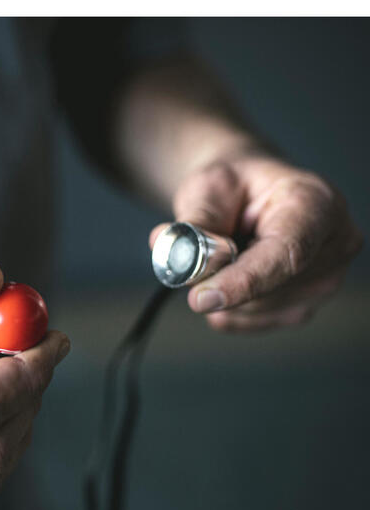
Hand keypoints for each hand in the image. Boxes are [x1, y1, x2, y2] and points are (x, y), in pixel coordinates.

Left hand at [149, 156, 362, 331]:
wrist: (246, 195)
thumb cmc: (233, 186)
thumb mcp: (207, 188)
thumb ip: (195, 222)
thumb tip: (175, 254)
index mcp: (316, 204)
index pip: (288, 254)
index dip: (244, 281)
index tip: (201, 297)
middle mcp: (333, 245)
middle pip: (268, 290)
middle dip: (218, 282)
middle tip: (189, 256)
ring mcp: (324, 282)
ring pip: (254, 311)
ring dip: (219, 291)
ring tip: (220, 255)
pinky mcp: (303, 307)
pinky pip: (248, 322)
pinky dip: (224, 306)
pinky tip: (225, 277)